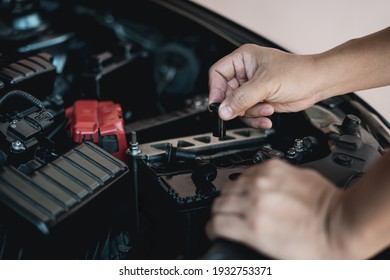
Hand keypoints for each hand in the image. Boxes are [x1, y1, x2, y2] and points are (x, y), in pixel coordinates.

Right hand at [206, 159, 351, 258]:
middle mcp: (254, 201)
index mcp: (252, 227)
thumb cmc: (317, 243)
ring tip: (243, 201)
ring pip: (230, 184)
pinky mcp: (274, 167)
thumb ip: (249, 239)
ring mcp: (263, 180)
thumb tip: (237, 233)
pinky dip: (248, 180)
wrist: (342, 222)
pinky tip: (257, 187)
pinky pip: (249, 170)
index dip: (213, 228)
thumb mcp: (275, 255)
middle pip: (218, 202)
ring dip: (233, 195)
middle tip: (229, 216)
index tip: (216, 228)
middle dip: (221, 212)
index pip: (215, 223)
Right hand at [208, 44, 321, 128]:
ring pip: (237, 107)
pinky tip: (267, 116)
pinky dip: (256, 118)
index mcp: (243, 59)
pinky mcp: (259, 101)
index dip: (215, 90)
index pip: (217, 74)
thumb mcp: (266, 84)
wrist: (317, 84)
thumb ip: (242, 98)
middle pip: (226, 94)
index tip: (219, 105)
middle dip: (238, 105)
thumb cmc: (298, 73)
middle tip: (245, 109)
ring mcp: (252, 89)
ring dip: (251, 112)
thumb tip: (223, 110)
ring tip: (266, 108)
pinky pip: (248, 114)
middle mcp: (245, 74)